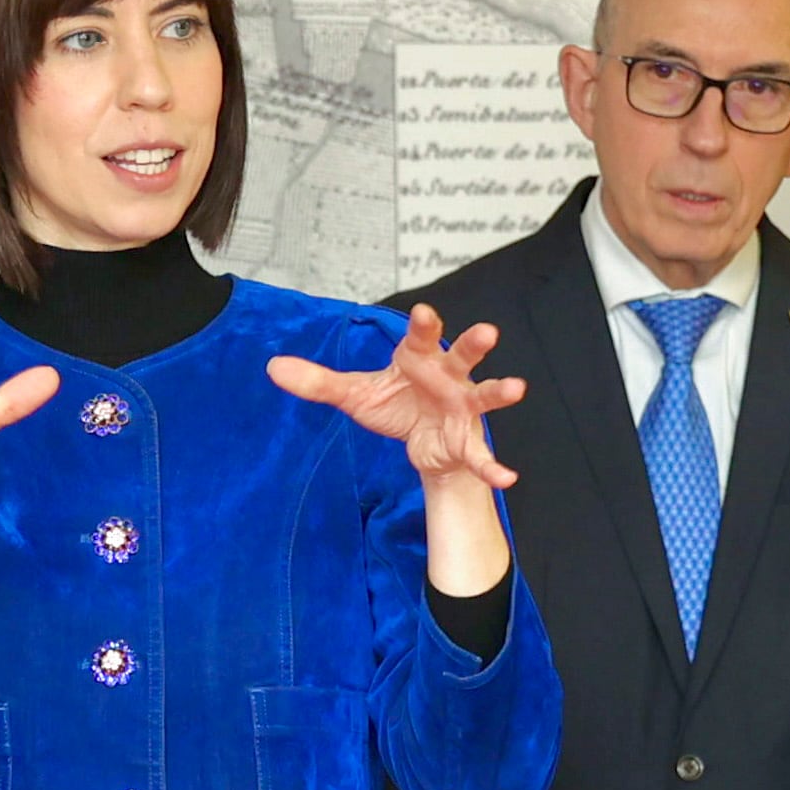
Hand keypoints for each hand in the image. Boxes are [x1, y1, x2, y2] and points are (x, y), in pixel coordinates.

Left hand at [264, 305, 522, 491]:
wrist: (419, 444)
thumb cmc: (395, 405)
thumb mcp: (354, 395)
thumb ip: (318, 382)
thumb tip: (272, 368)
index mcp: (419, 358)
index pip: (421, 337)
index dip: (424, 325)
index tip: (425, 313)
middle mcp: (447, 377)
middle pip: (463, 356)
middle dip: (473, 344)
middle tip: (488, 332)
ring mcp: (462, 408)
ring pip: (483, 396)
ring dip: (499, 392)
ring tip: (518, 388)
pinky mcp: (466, 441)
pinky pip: (481, 454)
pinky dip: (493, 466)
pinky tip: (507, 477)